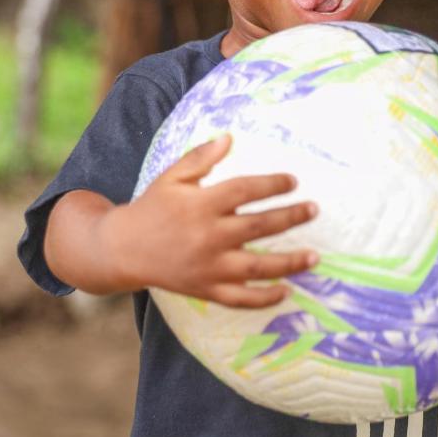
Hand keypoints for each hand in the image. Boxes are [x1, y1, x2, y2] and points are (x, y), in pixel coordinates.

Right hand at [100, 134, 319, 307]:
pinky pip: (241, 298)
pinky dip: (264, 298)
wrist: (123, 249)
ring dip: (289, 262)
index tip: (293, 181)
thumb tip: (230, 138)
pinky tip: (286, 291)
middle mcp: (208, 236)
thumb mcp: (171, 177)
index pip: (245, 190)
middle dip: (291, 217)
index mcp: (200, 204)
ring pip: (257, 267)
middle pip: (259, 226)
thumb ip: (200, 158)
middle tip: (314, 209)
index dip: (273, 184)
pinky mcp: (206, 289)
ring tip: (314, 257)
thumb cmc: (152, 207)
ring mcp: (208, 266)